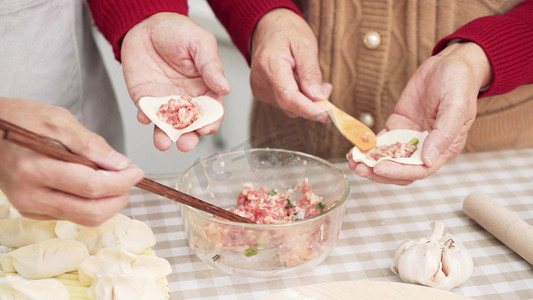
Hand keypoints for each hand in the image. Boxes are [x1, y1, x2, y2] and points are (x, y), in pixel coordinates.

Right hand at [0, 98, 143, 224]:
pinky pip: (71, 215)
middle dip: (119, 197)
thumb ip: (90, 144)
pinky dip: (91, 204)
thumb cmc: (21, 120)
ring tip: (116, 181)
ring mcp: (30, 206)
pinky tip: (95, 185)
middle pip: (90, 211)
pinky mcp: (32, 211)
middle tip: (130, 179)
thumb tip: (120, 164)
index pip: (91, 186)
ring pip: (83, 219)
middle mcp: (30, 194)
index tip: (137, 171)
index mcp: (34, 167)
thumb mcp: (58, 119)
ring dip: (108, 203)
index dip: (121, 181)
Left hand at [121, 12, 230, 151]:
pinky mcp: (146, 100)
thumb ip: (212, 66)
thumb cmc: (177, 31)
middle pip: (191, 126)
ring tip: (163, 142)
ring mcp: (166, 102)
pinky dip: (145, 119)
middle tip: (185, 143)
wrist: (146, 23)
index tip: (205, 128)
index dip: (210, 123)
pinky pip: (146, 114)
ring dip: (165, 137)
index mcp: (206, 88)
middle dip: (188, 138)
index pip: (212, 112)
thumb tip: (226, 88)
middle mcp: (187, 100)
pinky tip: (145, 117)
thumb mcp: (200, 43)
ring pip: (168, 126)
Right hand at [250, 8, 330, 121]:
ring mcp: (259, 88)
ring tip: (313, 80)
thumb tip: (318, 97)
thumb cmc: (286, 30)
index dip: (310, 110)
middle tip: (327, 88)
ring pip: (288, 106)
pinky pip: (284, 102)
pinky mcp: (261, 92)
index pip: (289, 98)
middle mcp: (260, 80)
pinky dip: (298, 97)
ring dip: (306, 100)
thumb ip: (311, 73)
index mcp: (270, 65)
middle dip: (312, 104)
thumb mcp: (306, 45)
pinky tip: (301, 82)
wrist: (267, 26)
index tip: (328, 115)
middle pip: (289, 105)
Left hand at [348, 42, 492, 184]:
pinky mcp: (398, 125)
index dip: (399, 172)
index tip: (380, 168)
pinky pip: (381, 141)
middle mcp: (426, 147)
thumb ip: (443, 134)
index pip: (420, 170)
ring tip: (352, 162)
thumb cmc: (460, 84)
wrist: (450, 63)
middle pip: (400, 168)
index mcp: (444, 148)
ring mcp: (410, 137)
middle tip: (359, 168)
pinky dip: (368, 147)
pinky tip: (354, 149)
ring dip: (370, 162)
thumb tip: (429, 160)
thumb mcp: (457, 106)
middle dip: (379, 171)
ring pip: (388, 158)